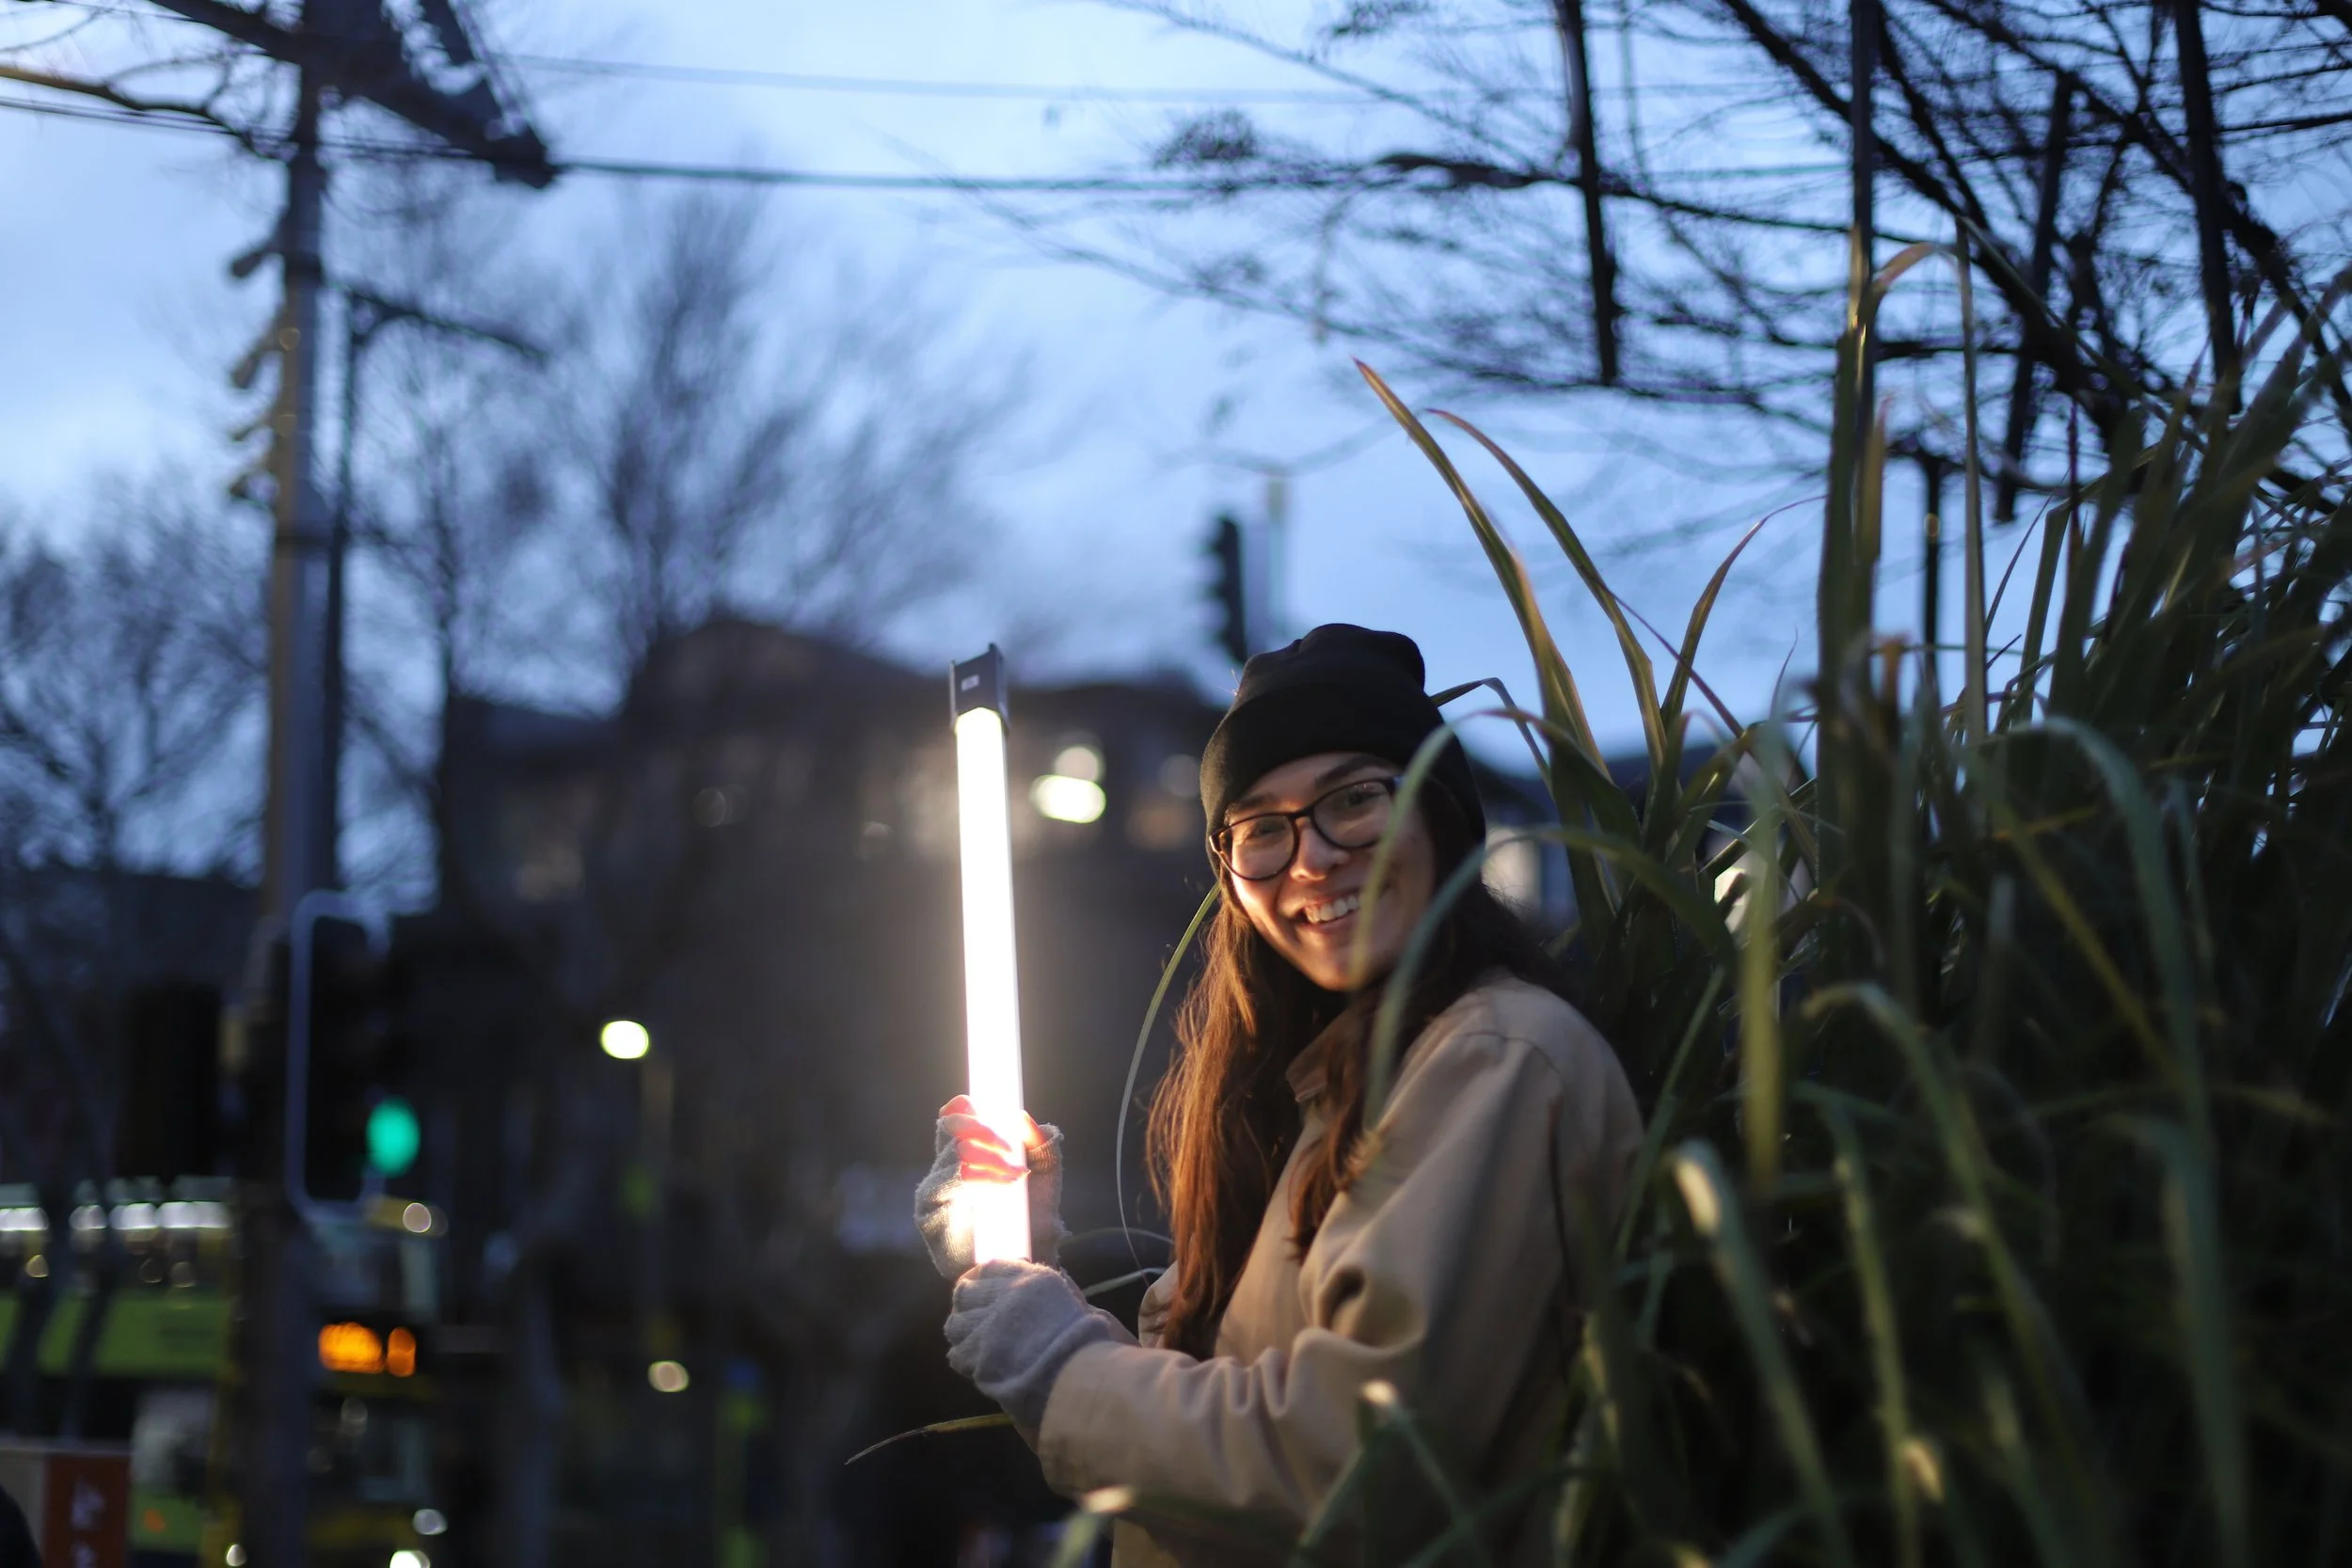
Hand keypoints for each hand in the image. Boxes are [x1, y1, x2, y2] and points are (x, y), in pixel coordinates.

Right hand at [913, 1096, 1065, 1278]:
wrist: (1031, 1263)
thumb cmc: (1035, 1219)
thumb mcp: (1046, 1176)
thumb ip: (1042, 1146)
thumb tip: (1026, 1118)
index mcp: (969, 1155)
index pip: (955, 1119)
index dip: (964, 1106)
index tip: (982, 1103)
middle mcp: (946, 1169)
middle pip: (950, 1130)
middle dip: (981, 1128)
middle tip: (1008, 1142)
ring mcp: (935, 1193)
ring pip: (951, 1155)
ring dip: (985, 1155)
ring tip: (1015, 1172)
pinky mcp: (929, 1217)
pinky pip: (944, 1186)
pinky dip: (972, 1177)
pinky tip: (996, 1183)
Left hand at [944, 1258, 1126, 1438]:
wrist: (1072, 1374)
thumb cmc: (1082, 1339)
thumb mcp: (1076, 1304)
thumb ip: (1060, 1287)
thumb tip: (1054, 1276)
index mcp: (1029, 1280)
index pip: (993, 1266)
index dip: (984, 1274)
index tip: (982, 1281)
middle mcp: (1003, 1298)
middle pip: (966, 1291)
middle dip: (966, 1299)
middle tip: (970, 1309)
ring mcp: (986, 1327)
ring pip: (956, 1323)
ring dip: (961, 1329)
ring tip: (970, 1337)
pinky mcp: (977, 1357)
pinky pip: (957, 1353)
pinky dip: (963, 1356)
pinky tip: (972, 1360)